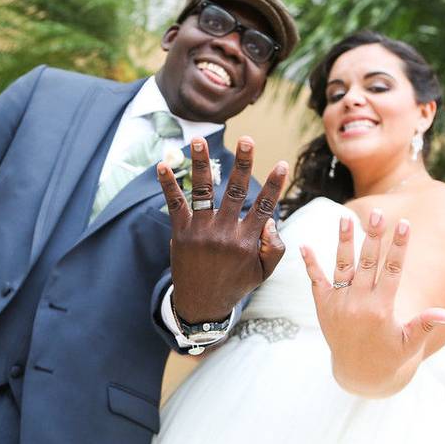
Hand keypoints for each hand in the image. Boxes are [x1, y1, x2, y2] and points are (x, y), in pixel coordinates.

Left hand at [157, 136, 286, 321]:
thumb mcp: (262, 272)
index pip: (264, 207)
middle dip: (242, 164)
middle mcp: (224, 233)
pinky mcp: (181, 233)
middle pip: (235, 192)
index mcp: (246, 241)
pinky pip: (175, 204)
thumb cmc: (234, 283)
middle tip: (246, 139)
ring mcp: (201, 232)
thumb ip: (274, 248)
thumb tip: (271, 221)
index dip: (274, 185)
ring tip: (199, 140)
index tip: (281, 163)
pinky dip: (168, 185)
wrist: (200, 304)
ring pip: (203, 192)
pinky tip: (163, 165)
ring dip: (201, 164)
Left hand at [300, 210, 444, 396]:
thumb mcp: (409, 343)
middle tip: (378, 213)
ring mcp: (339, 304)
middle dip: (373, 237)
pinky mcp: (323, 306)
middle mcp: (358, 304)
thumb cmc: (390, 355)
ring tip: (345, 218)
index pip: (393, 270)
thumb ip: (424, 325)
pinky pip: (315, 281)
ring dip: (344, 242)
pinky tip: (303, 245)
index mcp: (382, 309)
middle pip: (367, 263)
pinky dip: (310, 264)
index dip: (399, 246)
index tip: (404, 224)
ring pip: (342, 266)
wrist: (358, 373)